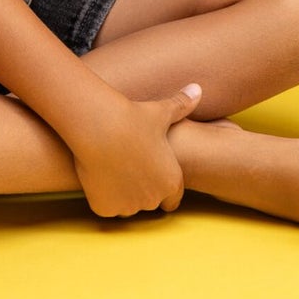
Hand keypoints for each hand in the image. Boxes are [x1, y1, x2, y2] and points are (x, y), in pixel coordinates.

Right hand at [71, 83, 201, 216]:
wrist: (99, 127)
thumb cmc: (133, 118)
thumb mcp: (161, 112)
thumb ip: (182, 106)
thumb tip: (198, 89)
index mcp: (170, 181)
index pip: (172, 198)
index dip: (163, 184)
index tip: (152, 170)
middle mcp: (152, 200)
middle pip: (149, 200)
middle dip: (142, 188)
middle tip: (130, 163)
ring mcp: (127, 207)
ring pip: (127, 204)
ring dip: (123, 192)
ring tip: (114, 165)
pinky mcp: (104, 209)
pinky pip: (106, 205)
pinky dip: (103, 194)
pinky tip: (100, 173)